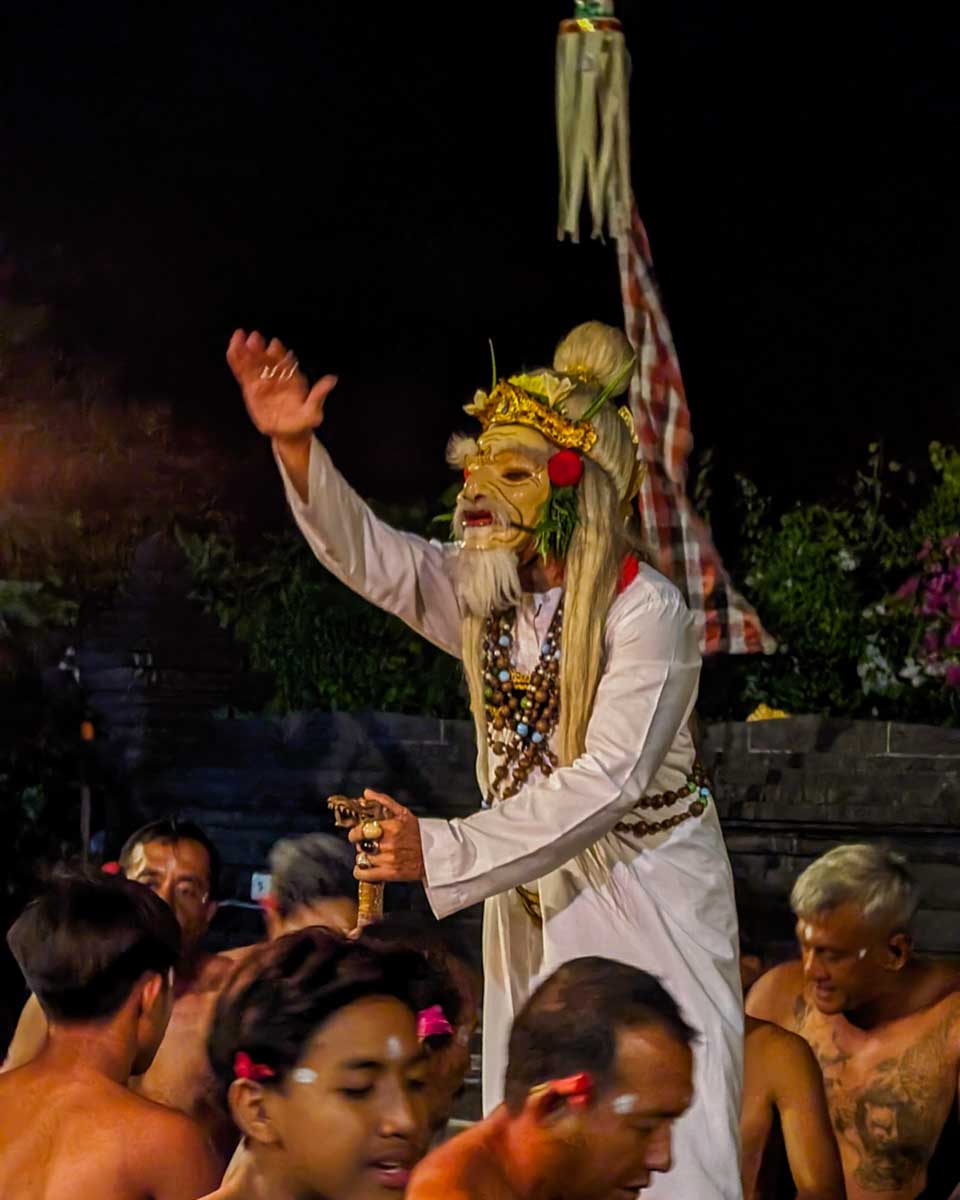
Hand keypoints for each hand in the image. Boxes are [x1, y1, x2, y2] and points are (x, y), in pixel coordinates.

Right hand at [226, 329, 337, 443]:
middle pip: (267, 360)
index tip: (274, 344)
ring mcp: (263, 382)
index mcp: (292, 380)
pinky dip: (237, 361)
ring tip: (239, 336)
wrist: (290, 433)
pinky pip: (243, 374)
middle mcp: (277, 377)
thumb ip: (318, 395)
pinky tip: (232, 349)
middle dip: (260, 349)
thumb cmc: (303, 421)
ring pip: (253, 364)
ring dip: (246, 350)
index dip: (279, 354)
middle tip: (254, 337)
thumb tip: (332, 379)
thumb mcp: (313, 412)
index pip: (285, 364)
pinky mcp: (251, 389)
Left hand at [347, 790, 424, 882]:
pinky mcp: (390, 874)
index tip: (356, 833)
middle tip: (368, 844)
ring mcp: (388, 860)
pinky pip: (363, 874)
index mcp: (391, 827)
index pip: (361, 830)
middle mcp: (388, 844)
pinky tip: (366, 868)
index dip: (355, 832)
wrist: (434, 855)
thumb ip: (384, 801)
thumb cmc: (419, 833)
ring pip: (361, 859)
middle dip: (361, 844)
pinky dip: (361, 872)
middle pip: (360, 845)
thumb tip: (367, 793)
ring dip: (364, 857)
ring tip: (373, 855)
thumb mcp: (403, 813)